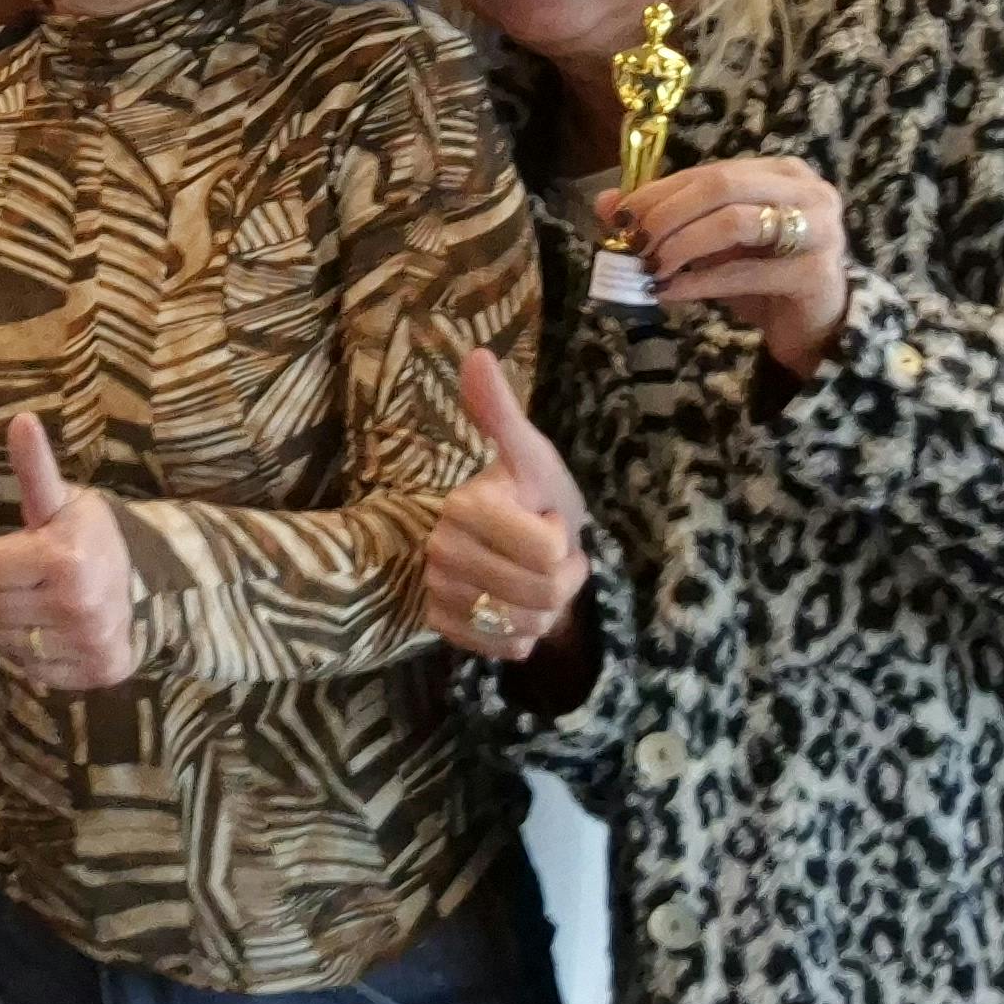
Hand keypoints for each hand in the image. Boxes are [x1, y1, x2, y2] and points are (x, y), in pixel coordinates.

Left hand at [0, 415, 134, 691]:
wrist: (150, 584)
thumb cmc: (90, 536)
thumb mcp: (61, 500)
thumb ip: (34, 468)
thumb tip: (20, 420)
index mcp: (65, 557)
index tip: (24, 551)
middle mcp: (77, 605)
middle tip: (31, 580)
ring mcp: (87, 643)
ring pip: (1, 642)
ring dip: (12, 624)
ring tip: (42, 605)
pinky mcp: (95, 672)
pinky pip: (28, 669)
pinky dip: (34, 653)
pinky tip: (57, 632)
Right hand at [427, 349, 590, 663]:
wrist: (509, 544)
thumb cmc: (529, 492)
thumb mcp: (530, 454)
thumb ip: (501, 411)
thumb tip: (477, 355)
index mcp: (465, 505)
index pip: (549, 550)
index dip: (563, 538)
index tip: (546, 517)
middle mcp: (442, 551)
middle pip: (545, 592)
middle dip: (563, 576)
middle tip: (547, 551)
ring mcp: (440, 592)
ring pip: (530, 624)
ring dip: (548, 607)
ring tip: (535, 577)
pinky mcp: (444, 628)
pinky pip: (511, 648)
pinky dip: (526, 633)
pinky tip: (516, 605)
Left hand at [614, 153, 849, 377]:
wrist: (815, 325)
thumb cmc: (762, 276)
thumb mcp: (711, 244)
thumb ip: (666, 218)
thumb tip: (606, 203)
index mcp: (780, 171)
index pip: (707, 171)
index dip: (658, 192)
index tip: (620, 217)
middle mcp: (806, 189)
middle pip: (721, 185)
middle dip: (668, 213)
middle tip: (634, 242)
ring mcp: (818, 228)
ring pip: (734, 222)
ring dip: (681, 244)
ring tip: (649, 268)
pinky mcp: (814, 272)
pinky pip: (743, 271)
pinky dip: (698, 281)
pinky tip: (668, 292)